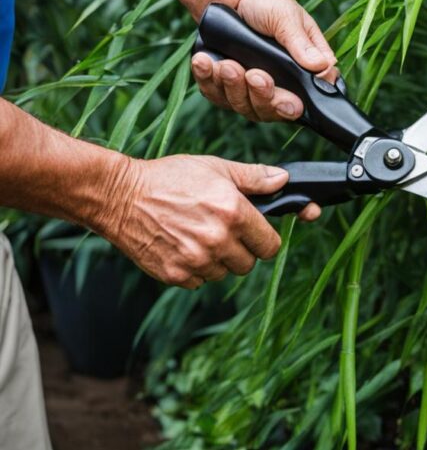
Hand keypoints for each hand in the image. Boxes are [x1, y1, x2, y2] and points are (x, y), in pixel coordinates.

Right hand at [97, 155, 320, 288]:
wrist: (119, 196)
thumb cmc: (168, 178)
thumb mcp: (215, 168)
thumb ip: (254, 177)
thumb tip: (284, 180)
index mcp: (234, 213)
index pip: (271, 246)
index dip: (264, 239)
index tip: (254, 234)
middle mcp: (218, 240)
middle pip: (249, 264)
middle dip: (241, 250)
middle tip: (222, 232)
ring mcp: (196, 260)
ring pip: (223, 273)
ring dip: (217, 260)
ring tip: (197, 236)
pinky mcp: (175, 274)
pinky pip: (198, 281)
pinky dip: (194, 269)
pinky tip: (181, 246)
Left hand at [191, 0, 338, 121]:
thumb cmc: (268, 5)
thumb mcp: (287, 18)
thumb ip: (301, 44)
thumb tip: (323, 67)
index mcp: (303, 74)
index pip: (305, 102)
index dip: (293, 107)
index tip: (290, 102)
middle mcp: (279, 89)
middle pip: (271, 111)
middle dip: (261, 96)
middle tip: (254, 74)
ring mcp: (251, 91)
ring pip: (243, 106)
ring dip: (233, 87)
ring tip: (226, 64)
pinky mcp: (225, 88)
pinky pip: (216, 95)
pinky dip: (208, 80)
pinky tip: (205, 62)